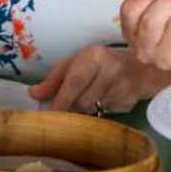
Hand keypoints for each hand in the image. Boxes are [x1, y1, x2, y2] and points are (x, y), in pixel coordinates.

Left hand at [27, 45, 170, 113]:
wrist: (137, 69)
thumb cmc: (98, 65)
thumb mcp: (75, 64)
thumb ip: (54, 79)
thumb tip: (33, 94)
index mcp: (94, 56)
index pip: (75, 82)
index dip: (62, 100)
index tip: (51, 115)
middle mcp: (112, 69)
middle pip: (83, 101)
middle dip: (72, 106)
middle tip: (70, 104)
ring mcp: (123, 87)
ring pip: (94, 110)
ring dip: (86, 109)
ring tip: (90, 97)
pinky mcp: (130, 103)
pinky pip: (106, 114)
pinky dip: (100, 111)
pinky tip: (105, 100)